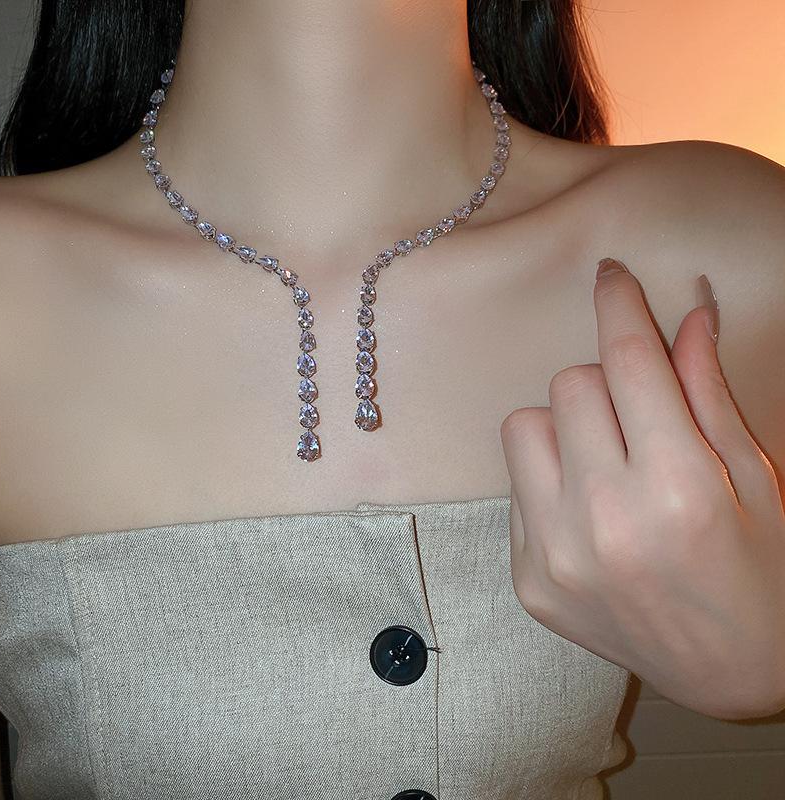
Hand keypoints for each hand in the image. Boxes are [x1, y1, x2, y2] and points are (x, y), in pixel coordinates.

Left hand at [499, 258, 784, 719]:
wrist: (732, 676)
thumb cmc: (763, 572)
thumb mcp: (754, 476)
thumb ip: (707, 391)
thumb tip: (690, 312)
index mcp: (677, 488)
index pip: (629, 360)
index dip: (619, 305)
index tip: (609, 275)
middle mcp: (605, 520)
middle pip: (569, 384)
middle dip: (606, 383)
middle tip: (637, 414)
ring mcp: (555, 556)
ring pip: (524, 427)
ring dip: (565, 427)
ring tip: (606, 462)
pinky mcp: (529, 580)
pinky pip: (514, 486)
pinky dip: (549, 479)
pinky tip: (590, 511)